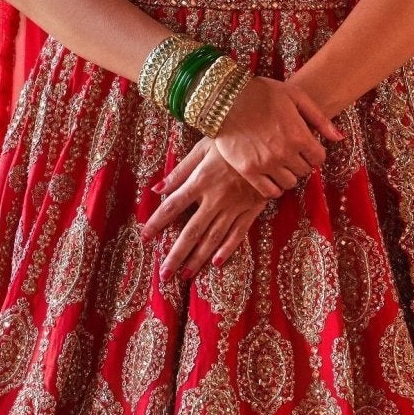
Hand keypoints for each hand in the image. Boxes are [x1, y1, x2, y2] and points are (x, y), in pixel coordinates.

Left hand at [142, 140, 268, 278]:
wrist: (269, 139)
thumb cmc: (231, 140)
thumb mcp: (202, 148)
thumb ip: (180, 171)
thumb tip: (156, 189)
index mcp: (200, 181)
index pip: (172, 206)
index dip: (156, 223)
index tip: (144, 237)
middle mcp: (215, 198)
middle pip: (191, 231)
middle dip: (176, 255)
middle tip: (164, 275)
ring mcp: (235, 206)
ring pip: (213, 238)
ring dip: (198, 258)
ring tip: (185, 275)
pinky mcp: (252, 209)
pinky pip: (238, 233)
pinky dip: (227, 249)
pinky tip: (216, 263)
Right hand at [210, 75, 342, 196]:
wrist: (224, 98)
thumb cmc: (261, 93)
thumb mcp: (295, 96)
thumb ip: (319, 118)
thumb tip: (339, 138)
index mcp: (299, 134)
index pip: (319, 158)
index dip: (314, 153)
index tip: (306, 148)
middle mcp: (285, 153)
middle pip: (305, 171)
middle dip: (301, 162)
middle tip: (291, 153)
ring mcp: (266, 164)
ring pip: (290, 183)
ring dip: (288, 175)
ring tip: (280, 163)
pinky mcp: (249, 171)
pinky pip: (270, 192)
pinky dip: (273, 188)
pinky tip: (270, 175)